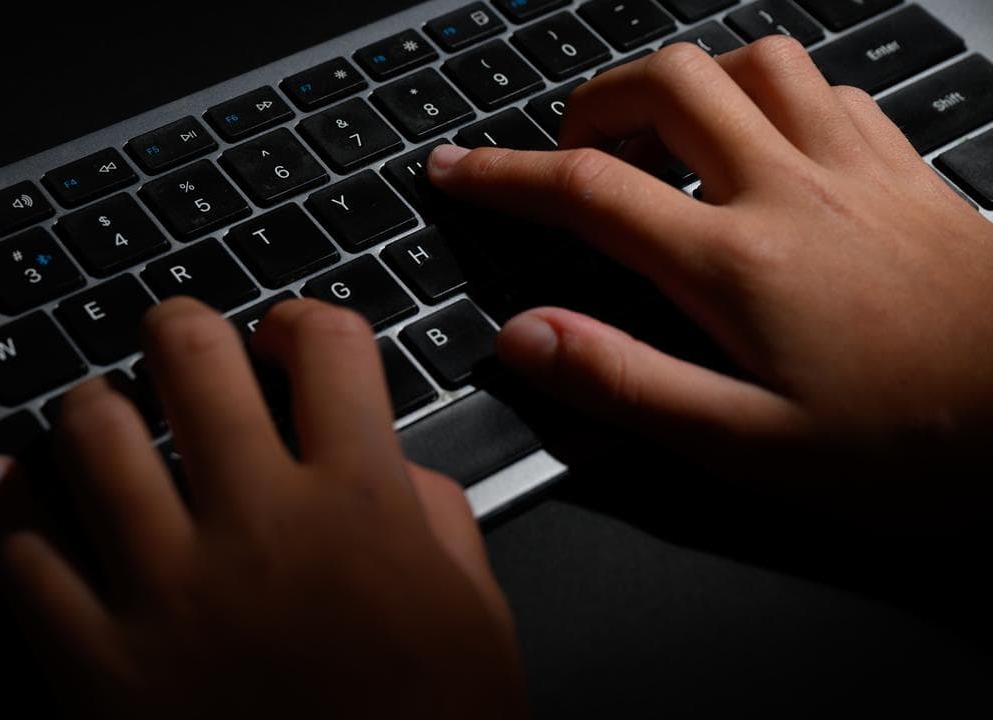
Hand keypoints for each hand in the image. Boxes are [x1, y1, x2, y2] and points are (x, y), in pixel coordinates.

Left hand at [0, 298, 526, 718]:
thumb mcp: (478, 622)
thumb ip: (438, 518)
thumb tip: (387, 459)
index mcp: (361, 509)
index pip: (328, 347)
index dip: (305, 320)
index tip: (288, 336)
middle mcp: (260, 527)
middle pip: (191, 356)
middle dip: (181, 330)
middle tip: (177, 345)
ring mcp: (168, 591)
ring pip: (90, 431)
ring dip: (94, 404)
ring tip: (103, 416)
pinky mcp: (94, 662)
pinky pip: (19, 549)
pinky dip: (3, 498)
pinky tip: (7, 483)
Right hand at [429, 38, 992, 525]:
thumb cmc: (912, 443)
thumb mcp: (746, 446)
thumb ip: (625, 384)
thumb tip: (524, 337)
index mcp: (732, 262)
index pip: (585, 189)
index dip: (500, 174)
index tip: (454, 168)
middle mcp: (788, 190)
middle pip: (666, 83)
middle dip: (591, 104)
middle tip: (567, 155)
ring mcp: (853, 167)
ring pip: (751, 61)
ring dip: (685, 82)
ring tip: (658, 136)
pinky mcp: (905, 168)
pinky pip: (827, 85)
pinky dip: (772, 92)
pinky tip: (765, 139)